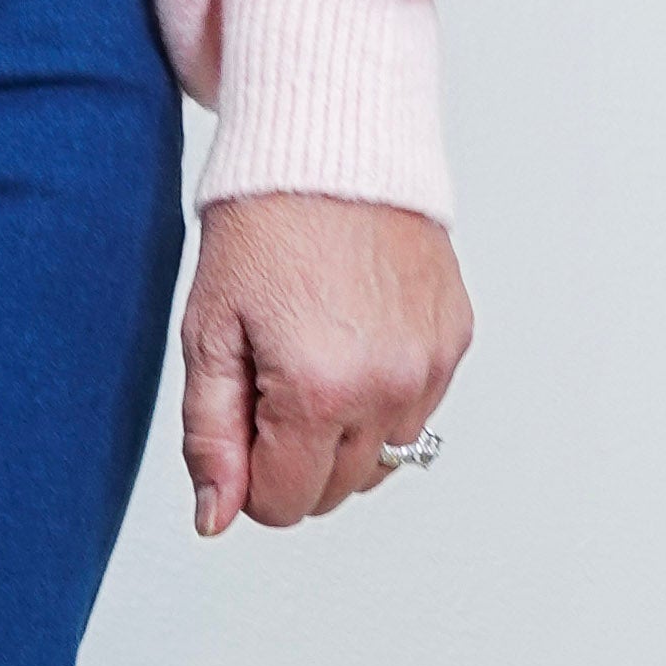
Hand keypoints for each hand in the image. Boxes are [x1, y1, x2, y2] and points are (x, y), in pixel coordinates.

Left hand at [181, 193, 472, 533]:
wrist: (331, 147)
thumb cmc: (262, 231)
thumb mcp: (210, 338)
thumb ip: (210, 439)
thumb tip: (215, 518)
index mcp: (319, 391)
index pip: (282, 506)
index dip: (249, 477)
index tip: (241, 419)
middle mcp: (388, 385)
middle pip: (332, 493)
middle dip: (293, 460)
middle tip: (271, 382)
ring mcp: (430, 365)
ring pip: (378, 462)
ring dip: (341, 436)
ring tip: (314, 361)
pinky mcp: (455, 340)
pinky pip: (415, 414)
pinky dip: (381, 400)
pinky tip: (353, 343)